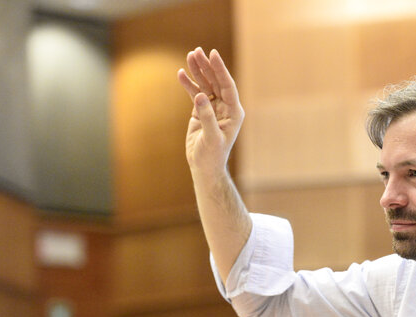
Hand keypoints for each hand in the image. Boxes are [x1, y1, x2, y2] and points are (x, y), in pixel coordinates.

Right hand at [177, 47, 244, 177]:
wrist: (204, 167)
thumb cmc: (212, 156)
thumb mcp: (211, 137)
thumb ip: (206, 117)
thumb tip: (200, 96)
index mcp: (234, 112)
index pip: (228, 86)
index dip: (221, 70)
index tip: (213, 54)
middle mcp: (226, 108)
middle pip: (216, 81)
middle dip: (207, 66)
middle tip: (197, 51)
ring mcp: (214, 108)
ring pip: (206, 85)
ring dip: (198, 71)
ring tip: (189, 56)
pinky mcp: (202, 111)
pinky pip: (196, 93)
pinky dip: (188, 84)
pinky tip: (181, 74)